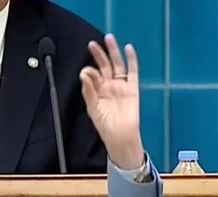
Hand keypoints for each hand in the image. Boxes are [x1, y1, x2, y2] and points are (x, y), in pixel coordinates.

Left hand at [80, 33, 143, 168]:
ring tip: (109, 38)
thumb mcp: (92, 108)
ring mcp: (121, 86)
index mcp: (97, 90)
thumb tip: (84, 74)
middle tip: (92, 44)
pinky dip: (132, 60)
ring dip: (113, 52)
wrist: (120, 136)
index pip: (92, 75)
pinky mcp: (132, 88)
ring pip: (117, 65)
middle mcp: (108, 86)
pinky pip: (132, 71)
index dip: (89, 72)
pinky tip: (128, 48)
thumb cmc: (105, 125)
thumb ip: (88, 91)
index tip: (86, 73)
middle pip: (104, 66)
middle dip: (98, 54)